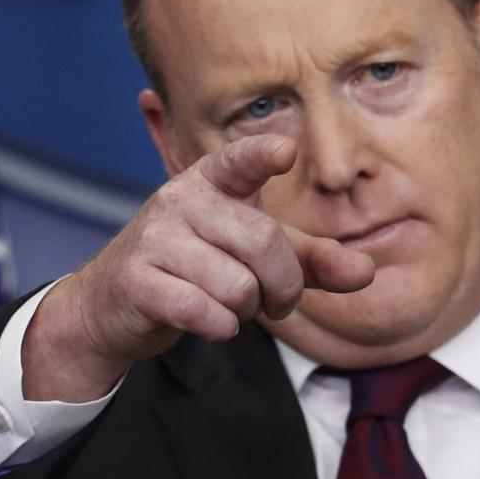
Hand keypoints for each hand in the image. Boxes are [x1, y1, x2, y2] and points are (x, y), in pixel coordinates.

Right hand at [21, 134, 375, 400]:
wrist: (113, 304)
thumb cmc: (197, 268)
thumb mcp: (255, 257)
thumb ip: (310, 261)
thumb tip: (366, 271)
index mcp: (212, 180)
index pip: (240, 160)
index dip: (263, 155)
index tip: (286, 151)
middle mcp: (181, 199)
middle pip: (263, 243)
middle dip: (284, 286)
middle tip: (276, 302)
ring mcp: (155, 237)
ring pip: (236, 284)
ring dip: (246, 310)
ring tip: (230, 306)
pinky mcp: (136, 279)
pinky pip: (201, 311)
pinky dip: (218, 327)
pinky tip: (210, 321)